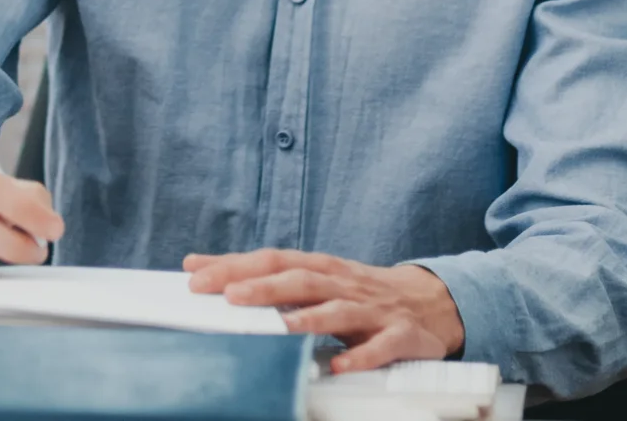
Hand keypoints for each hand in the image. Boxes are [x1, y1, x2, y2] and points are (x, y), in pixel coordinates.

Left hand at [184, 250, 463, 371]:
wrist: (430, 301)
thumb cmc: (359, 291)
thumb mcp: (311, 277)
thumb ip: (258, 275)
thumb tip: (197, 265)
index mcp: (319, 267)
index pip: (272, 260)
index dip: (235, 266)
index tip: (197, 275)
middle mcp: (342, 283)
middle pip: (299, 281)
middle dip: (263, 287)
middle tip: (228, 297)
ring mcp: (372, 309)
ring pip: (338, 310)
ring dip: (308, 318)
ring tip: (281, 328)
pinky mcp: (400, 334)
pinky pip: (381, 346)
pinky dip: (361, 356)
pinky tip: (340, 366)